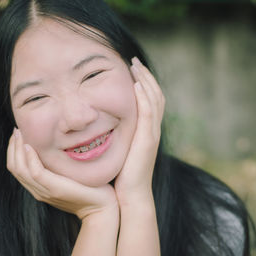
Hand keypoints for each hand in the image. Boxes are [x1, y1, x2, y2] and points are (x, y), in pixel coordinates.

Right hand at [6, 128, 117, 219]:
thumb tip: (56, 145)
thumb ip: (58, 166)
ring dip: (17, 149)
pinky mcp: (55, 189)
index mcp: (39, 187)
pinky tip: (30, 145)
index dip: (13, 150)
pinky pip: (36, 172)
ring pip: (20, 170)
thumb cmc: (89, 189)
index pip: (17, 168)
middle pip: (15, 168)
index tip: (18, 134)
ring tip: (19, 133)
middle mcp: (38, 190)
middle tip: (16, 129)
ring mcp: (45, 191)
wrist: (101, 208)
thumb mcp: (68, 175)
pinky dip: (30, 158)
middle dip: (12, 146)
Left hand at [114, 57, 164, 204]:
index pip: (149, 100)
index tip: (132, 69)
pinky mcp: (147, 140)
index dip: (143, 83)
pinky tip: (137, 84)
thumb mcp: (120, 149)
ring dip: (145, 80)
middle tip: (134, 61)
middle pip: (155, 95)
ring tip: (135, 66)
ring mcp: (152, 134)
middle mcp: (152, 129)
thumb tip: (100, 124)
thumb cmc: (122, 175)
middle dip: (145, 76)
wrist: (131, 195)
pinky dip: (145, 97)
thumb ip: (116, 135)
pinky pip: (148, 113)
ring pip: (154, 100)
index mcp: (146, 130)